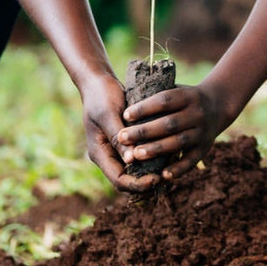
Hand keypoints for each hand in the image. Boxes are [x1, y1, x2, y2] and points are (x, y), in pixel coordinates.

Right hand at [77, 72, 160, 194]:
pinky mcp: (125, 142)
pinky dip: (149, 161)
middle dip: (144, 183)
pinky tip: (166, 157)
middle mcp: (107, 155)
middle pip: (126, 181)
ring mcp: (115, 150)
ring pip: (133, 172)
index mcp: (99, 153)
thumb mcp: (108, 114)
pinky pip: (137, 158)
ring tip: (168, 172)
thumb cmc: (101, 95)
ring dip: (148, 174)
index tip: (156, 179)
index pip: (118, 180)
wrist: (98, 81)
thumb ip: (118, 136)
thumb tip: (131, 160)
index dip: (137, 184)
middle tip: (165, 180)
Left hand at [117, 83, 229, 181]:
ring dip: (156, 149)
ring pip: (178, 142)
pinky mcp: (205, 148)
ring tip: (135, 155)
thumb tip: (126, 105)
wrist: (218, 104)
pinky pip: (191, 160)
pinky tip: (163, 175)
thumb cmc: (185, 98)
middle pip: (169, 123)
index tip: (125, 115)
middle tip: (122, 137)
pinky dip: (179, 169)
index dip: (145, 107)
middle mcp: (197, 113)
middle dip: (144, 131)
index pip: (164, 100)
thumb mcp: (176, 89)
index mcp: (188, 96)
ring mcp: (202, 131)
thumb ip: (156, 96)